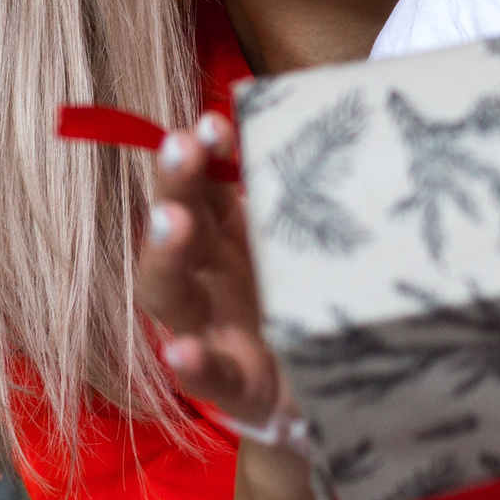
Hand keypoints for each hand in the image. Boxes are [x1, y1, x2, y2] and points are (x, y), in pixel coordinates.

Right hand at [135, 114, 292, 430]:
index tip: (212, 123)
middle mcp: (209, 280)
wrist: (334, 394)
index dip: (201, 154)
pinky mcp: (236, 390)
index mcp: (226, 238)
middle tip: (180, 149)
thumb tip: (291, 105)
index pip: (202, 186)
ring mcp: (214, 334)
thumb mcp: (306, 243)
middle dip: (175, 187)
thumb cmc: (310, 303)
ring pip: (170, 296)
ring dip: (166, 256)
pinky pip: (207, 378)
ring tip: (173, 224)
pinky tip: (183, 349)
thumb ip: (297, 192)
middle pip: (176, 229)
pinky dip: (192, 364)